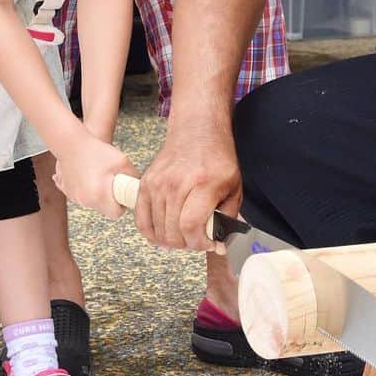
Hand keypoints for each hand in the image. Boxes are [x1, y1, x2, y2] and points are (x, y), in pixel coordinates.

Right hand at [51, 131, 135, 219]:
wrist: (71, 142)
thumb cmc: (96, 151)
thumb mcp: (122, 161)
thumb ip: (132, 176)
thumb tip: (138, 184)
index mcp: (99, 196)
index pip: (116, 214)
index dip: (122, 205)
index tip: (122, 194)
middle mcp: (85, 200)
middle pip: (104, 209)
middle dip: (110, 198)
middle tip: (112, 182)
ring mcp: (74, 197)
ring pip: (92, 202)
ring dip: (97, 193)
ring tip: (99, 175)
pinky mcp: (67, 191)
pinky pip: (80, 195)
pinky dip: (86, 189)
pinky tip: (88, 174)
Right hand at [134, 113, 241, 250]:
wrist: (197, 131)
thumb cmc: (217, 158)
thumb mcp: (234, 186)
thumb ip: (228, 217)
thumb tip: (219, 245)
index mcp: (203, 184)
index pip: (191, 226)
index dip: (198, 243)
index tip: (208, 244)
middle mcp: (177, 183)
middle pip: (173, 231)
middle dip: (187, 244)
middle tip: (196, 240)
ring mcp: (158, 183)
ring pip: (158, 228)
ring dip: (170, 240)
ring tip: (183, 236)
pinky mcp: (146, 183)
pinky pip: (141, 219)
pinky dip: (150, 232)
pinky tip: (162, 235)